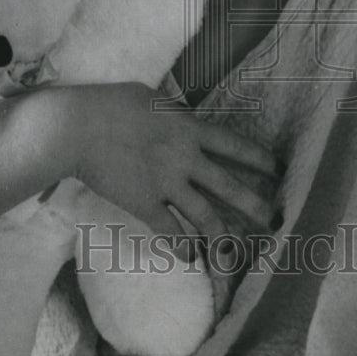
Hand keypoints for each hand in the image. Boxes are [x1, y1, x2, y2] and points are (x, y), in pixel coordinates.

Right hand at [73, 83, 278, 244]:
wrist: (78, 127)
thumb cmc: (111, 103)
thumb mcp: (152, 99)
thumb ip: (173, 113)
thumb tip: (183, 116)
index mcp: (189, 128)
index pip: (235, 145)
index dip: (260, 159)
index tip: (278, 169)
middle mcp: (185, 158)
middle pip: (230, 186)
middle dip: (256, 205)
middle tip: (275, 220)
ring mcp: (166, 183)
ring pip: (206, 216)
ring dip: (224, 236)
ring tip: (237, 251)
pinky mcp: (144, 203)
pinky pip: (170, 230)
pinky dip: (182, 246)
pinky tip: (191, 257)